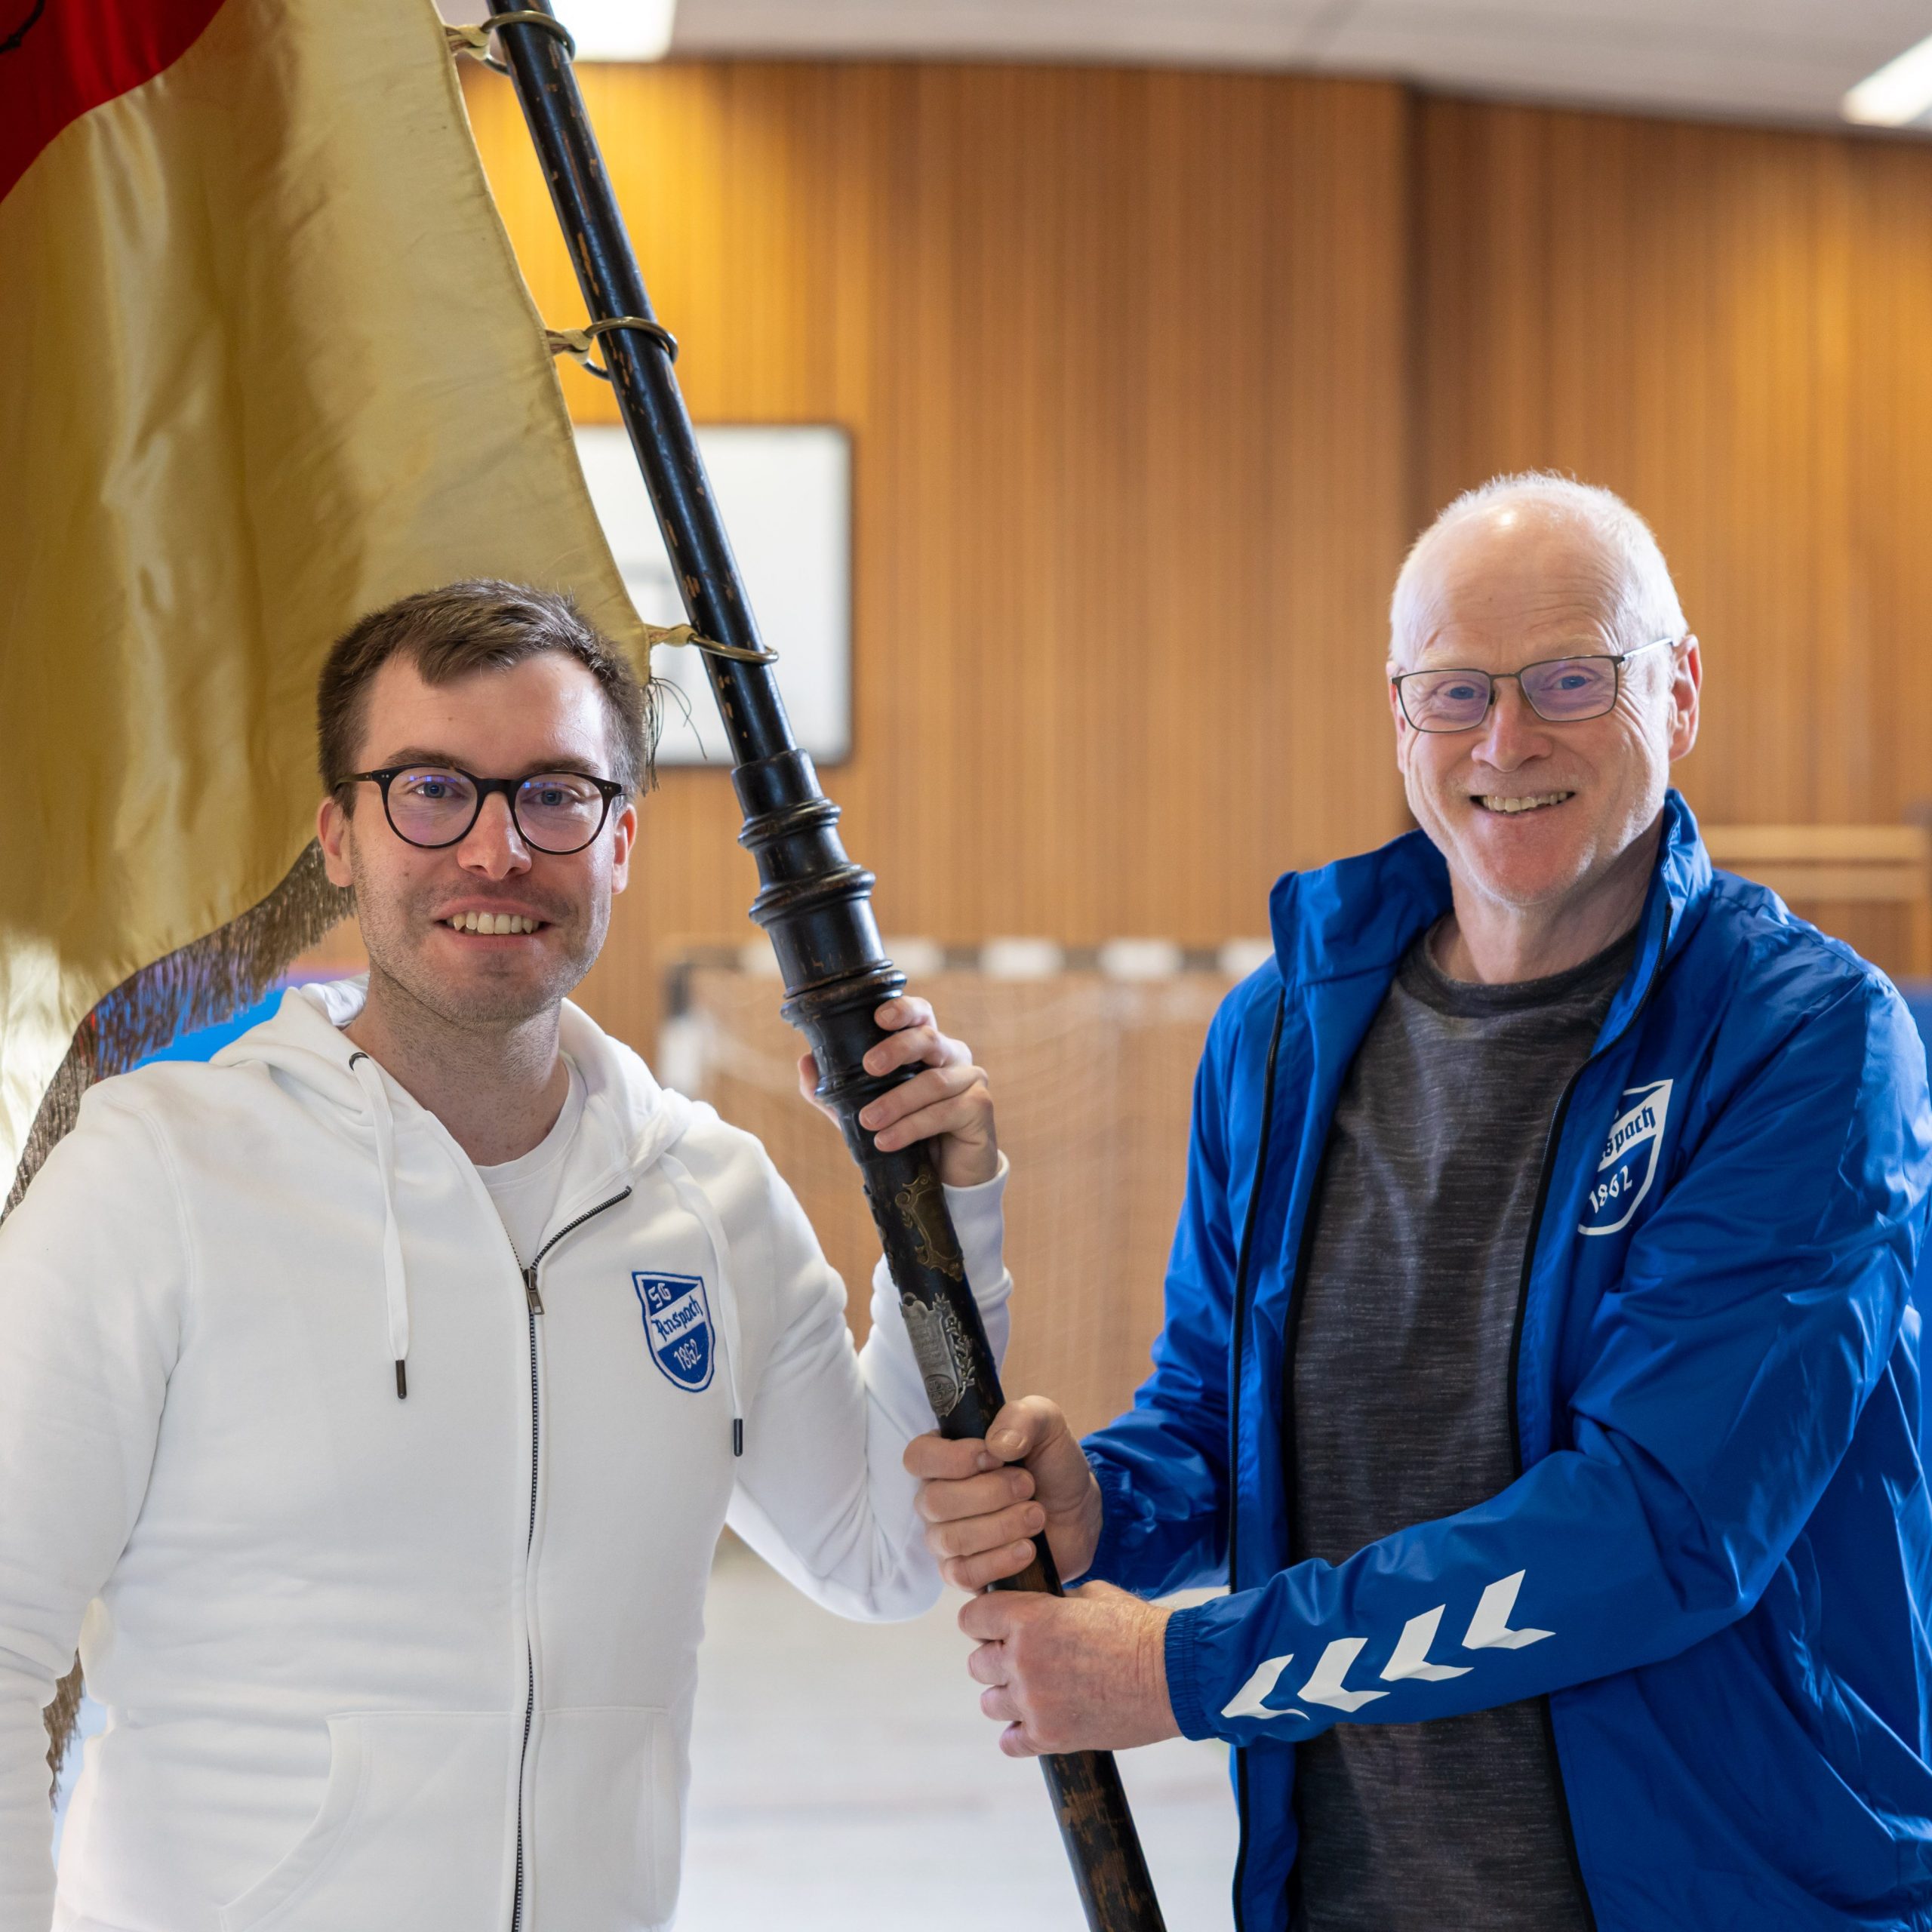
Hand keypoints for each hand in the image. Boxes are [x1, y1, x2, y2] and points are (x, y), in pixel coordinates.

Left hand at [797, 997, 996, 1188]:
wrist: (946, 1179)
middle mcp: (953, 1056)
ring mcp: (971, 1079)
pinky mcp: (980, 1108)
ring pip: (933, 1081)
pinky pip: (945, 1112)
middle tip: (868, 1067)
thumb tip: (805, 1062)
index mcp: (927, 1047)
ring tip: (869, 1122)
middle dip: (897, 1049)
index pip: (921, 1014)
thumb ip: (834, 1091)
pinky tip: (887, 1141)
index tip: (879, 1017)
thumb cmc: (906, 1135)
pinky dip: (912, 1127)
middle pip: (928, 1038)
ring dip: (897, 1101)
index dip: (904, 1010)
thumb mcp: (863, 1112)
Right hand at [905, 1395, 1102, 1587]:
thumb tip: (996, 1445)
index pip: (918, 1457)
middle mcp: (937, 1497)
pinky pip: (963, 1574)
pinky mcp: (965, 1572)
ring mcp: (946, 1538)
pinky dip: (999, 1561)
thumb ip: (1022, 1418)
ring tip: (1037, 1515)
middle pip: (934, 1501)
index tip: (995, 1458)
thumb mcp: (1045, 1424)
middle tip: (1028, 1486)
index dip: (952, 1460)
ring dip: (1001, 1526)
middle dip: (989, 1494)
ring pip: (951, 1539)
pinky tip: (1028, 1548)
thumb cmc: (1051, 1463)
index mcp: (945, 1456)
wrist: (1078, 1511)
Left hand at [959, 1581, 1177, 1756]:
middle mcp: (1022, 1659)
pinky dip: (1021, 1734)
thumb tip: (1036, 1607)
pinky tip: (1041, 1721)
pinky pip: (1010, 1742)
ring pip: (990, 1703)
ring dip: (1009, 1697)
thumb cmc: (1139, 1629)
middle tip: (1026, 1660)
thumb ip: (1052, 1603)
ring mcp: (1034, 1702)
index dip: (984, 1621)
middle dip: (998, 1660)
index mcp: (1029, 1617)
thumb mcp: (1091, 1596)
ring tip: (1038, 1691)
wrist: (1176, 1675)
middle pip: (977, 1663)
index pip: (971, 1618)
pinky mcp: (1050, 1737)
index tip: (997, 1625)